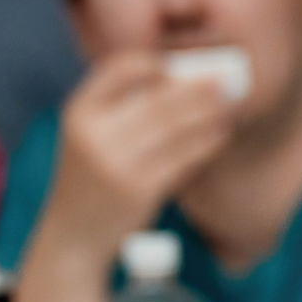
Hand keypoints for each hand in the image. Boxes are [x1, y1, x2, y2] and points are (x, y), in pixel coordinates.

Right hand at [42, 51, 235, 257]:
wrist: (72, 238)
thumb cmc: (88, 181)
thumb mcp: (85, 138)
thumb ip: (115, 108)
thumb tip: (174, 79)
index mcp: (78, 112)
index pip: (119, 68)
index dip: (154, 63)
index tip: (180, 66)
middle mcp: (95, 134)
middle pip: (157, 98)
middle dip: (196, 87)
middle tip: (224, 80)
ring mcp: (117, 163)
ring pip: (175, 127)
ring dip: (207, 112)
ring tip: (229, 103)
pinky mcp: (141, 190)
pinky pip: (183, 158)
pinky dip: (206, 143)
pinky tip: (220, 135)